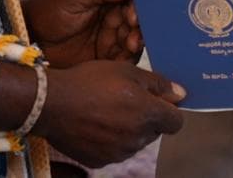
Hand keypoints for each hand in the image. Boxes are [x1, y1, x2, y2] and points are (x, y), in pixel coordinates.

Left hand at [23, 0, 141, 67]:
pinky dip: (131, 54)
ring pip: (134, 33)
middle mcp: (111, 8)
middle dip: (139, 21)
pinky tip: (127, 53)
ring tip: (130, 43)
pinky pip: (127, 53)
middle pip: (137, 12)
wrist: (31, 41)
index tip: (135, 12)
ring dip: (137, 37)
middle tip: (133, 29)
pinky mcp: (108, 52)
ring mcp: (111, 30)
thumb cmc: (47, 11)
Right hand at [36, 60, 184, 167]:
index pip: (176, 122)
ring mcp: (119, 153)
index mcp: (148, 114)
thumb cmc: (90, 81)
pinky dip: (110, 140)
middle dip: (147, 118)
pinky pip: (115, 151)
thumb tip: (181, 94)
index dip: (169, 110)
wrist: (52, 103)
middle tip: (125, 99)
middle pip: (154, 131)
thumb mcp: (126, 70)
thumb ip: (158, 83)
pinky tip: (94, 124)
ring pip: (135, 142)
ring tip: (105, 110)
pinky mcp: (101, 161)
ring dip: (128, 129)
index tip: (156, 100)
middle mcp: (137, 138)